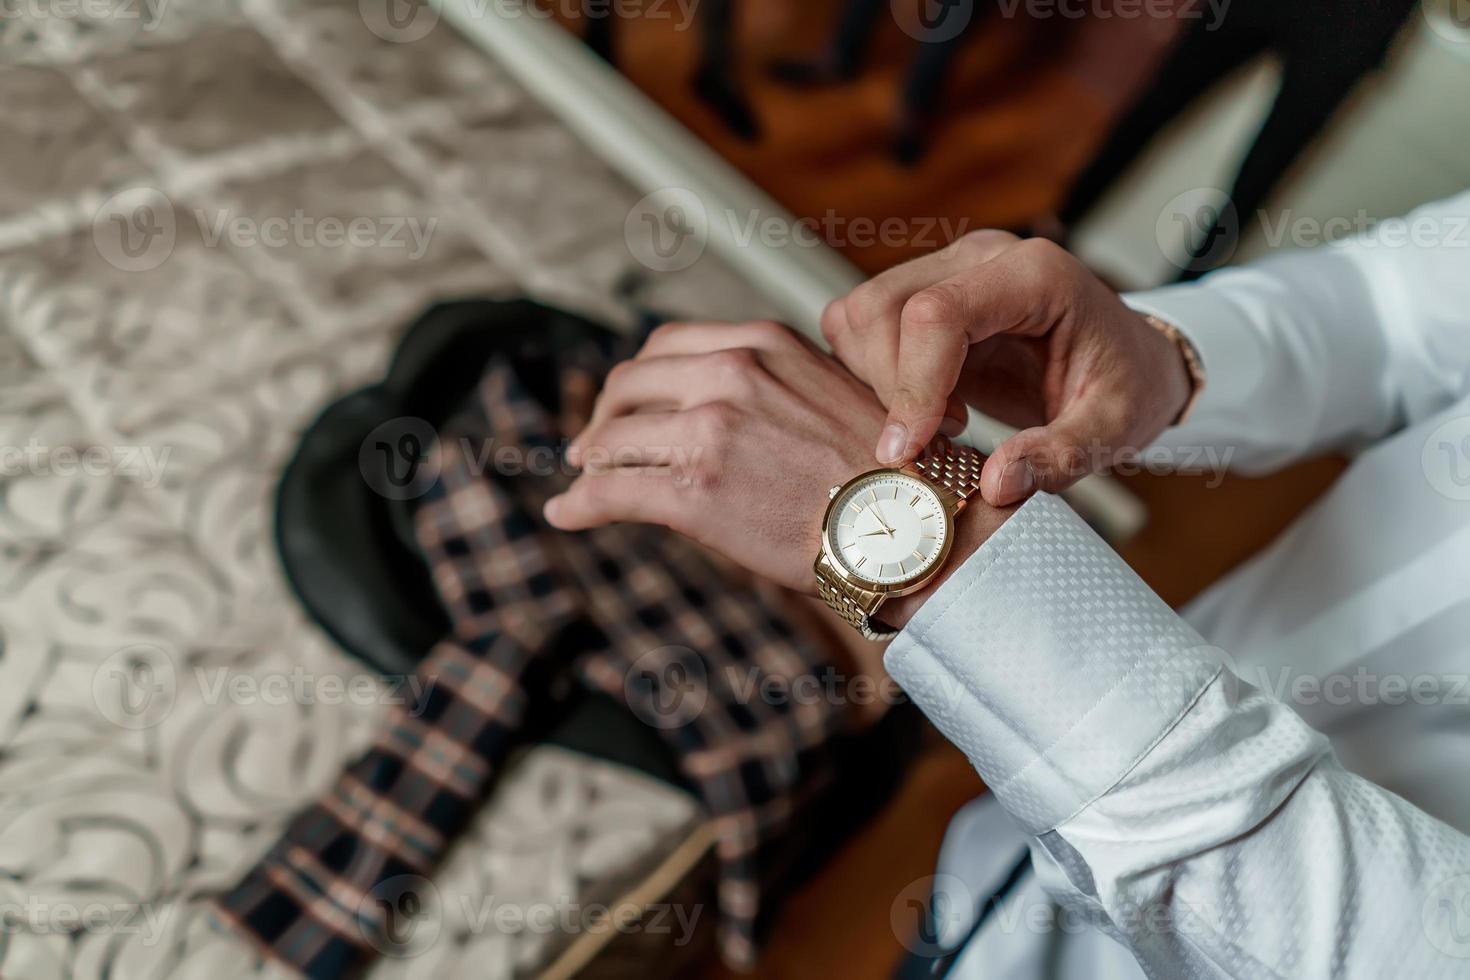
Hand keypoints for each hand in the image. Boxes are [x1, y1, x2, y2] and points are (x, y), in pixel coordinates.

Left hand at [543, 320, 1008, 624]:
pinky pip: (610, 491)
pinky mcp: (693, 490)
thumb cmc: (886, 474)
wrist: (913, 528)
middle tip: (593, 446)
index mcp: (763, 343)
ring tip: (581, 482)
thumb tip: (731, 403)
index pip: (668, 345)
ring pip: (612, 438)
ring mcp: (708, 430)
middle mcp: (730, 373)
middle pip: (629, 383)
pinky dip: (578, 505)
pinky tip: (566, 515)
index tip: (629, 405)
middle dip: (605, 417)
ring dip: (588, 462)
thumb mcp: (832, 394)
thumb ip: (776, 384)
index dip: (638, 379)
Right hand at [821, 231, 1195, 505]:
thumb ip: (1061, 456)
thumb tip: (996, 484)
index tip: (910, 450)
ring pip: (860, 313)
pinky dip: (869, 370)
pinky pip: (860, 323)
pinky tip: (920, 402)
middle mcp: (982, 258)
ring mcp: (948, 269)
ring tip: (935, 419)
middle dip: (890, 386)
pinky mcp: (924, 292)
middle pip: (883, 308)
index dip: (912, 385)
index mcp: (1034, 275)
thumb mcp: (1115, 429)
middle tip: (938, 438)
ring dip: (875, 378)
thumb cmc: (1126, 385)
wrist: (1128, 362)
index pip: (937, 314)